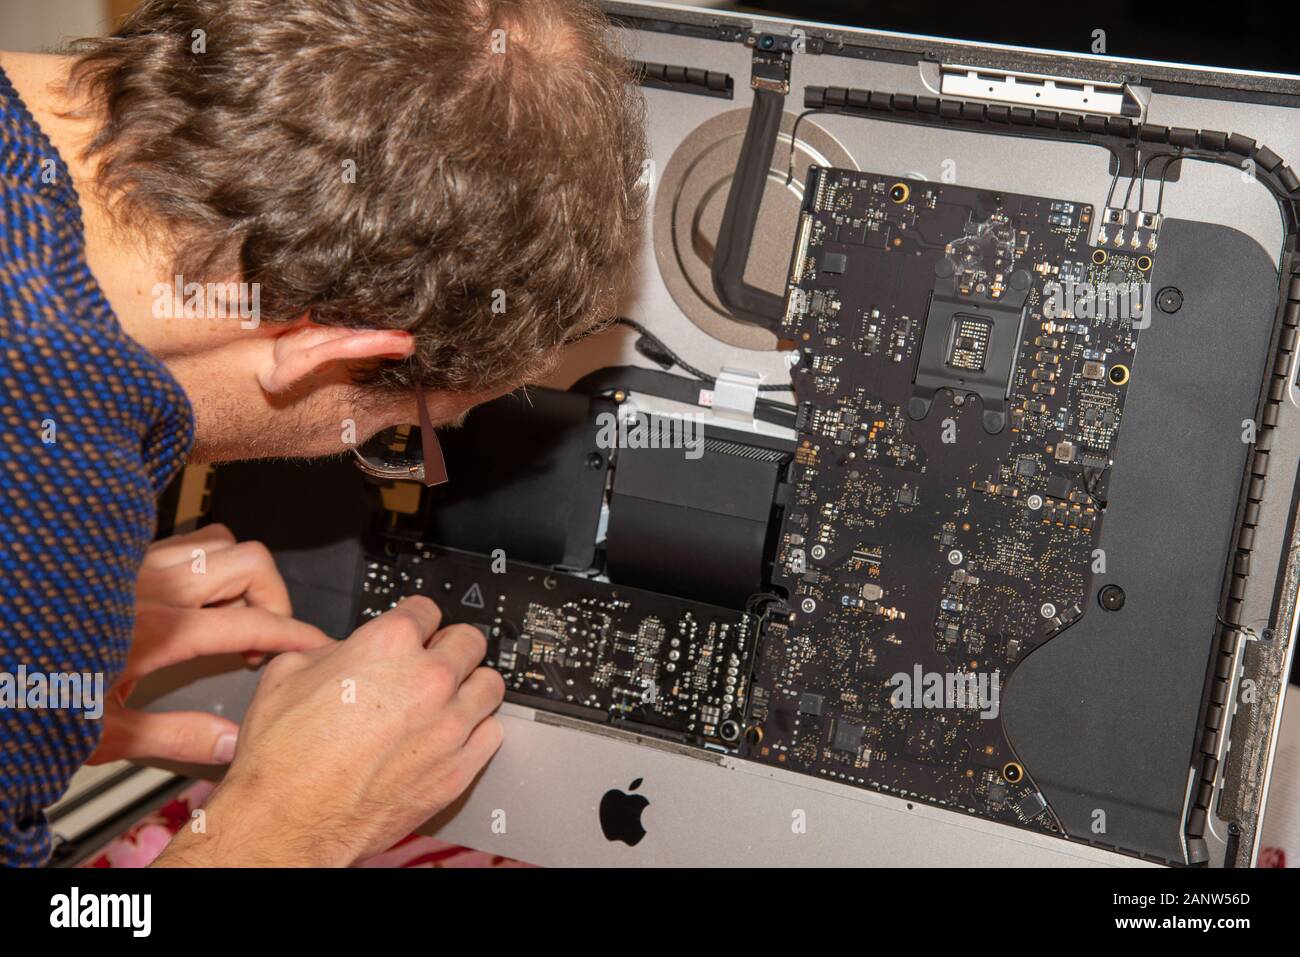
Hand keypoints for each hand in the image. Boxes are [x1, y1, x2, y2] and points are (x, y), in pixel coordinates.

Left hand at [88, 524, 331, 765]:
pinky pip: (182, 539)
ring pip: (218, 540)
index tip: (317, 645)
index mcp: (159, 629)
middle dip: (274, 595)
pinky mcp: (117, 556)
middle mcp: (152, 585)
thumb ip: (177, 735)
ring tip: (233, 609)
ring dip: (239, 572)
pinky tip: (192, 593)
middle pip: (250, 562)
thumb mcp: (103, 732)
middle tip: (267, 632)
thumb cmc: (27, 693)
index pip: (253, 622)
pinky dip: (203, 561)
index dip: (296, 634)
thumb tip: (232, 743)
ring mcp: (135, 564)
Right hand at [153, 596, 504, 866]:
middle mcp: (428, 680)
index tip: (416, 631)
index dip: (416, 620)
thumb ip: (333, 649)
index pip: (427, 609)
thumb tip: (350, 650)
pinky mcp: (458, 769)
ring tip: (449, 698)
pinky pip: (492, 734)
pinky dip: (476, 732)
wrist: (285, 821)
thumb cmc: (282, 758)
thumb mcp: (288, 672)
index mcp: (389, 645)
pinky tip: (454, 735)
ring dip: (470, 687)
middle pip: (469, 640)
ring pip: (490, 685)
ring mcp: (449, 726)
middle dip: (449, 647)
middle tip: (435, 661)